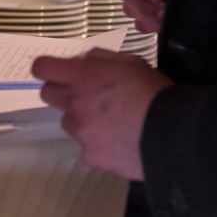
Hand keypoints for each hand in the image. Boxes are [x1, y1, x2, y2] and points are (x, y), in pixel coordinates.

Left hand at [32, 49, 170, 179]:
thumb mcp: (132, 63)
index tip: (55, 72)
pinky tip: (121, 143)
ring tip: (112, 123)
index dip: (47, 68)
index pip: (43, 67)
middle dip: (62, 92)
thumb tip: (84, 61)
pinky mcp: (91, 156)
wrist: (174, 134)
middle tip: (86, 97)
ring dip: (82, 120)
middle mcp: (76, 102)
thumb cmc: (155, 92)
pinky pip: (87, 148)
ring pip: (69, 122)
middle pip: (47, 95)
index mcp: (84, 76)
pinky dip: (99, 145)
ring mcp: (81, 132)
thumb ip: (101, 59)